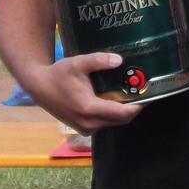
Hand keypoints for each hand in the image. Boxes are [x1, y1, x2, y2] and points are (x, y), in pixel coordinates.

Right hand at [21, 52, 145, 133]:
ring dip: (123, 111)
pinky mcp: (83, 127)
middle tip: (142, 92)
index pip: (123, 113)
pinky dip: (113, 113)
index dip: (139, 105)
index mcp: (89, 109)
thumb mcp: (78, 63)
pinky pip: (105, 122)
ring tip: (131, 94)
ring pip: (113, 122)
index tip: (149, 94)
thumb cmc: (58, 75)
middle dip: (134, 107)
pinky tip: (116, 99)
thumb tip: (120, 60)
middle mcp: (89, 123)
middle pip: (121, 120)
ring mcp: (86, 128)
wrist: (39, 86)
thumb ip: (99, 60)